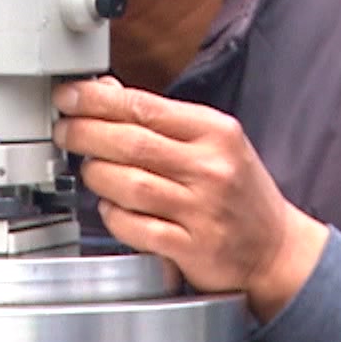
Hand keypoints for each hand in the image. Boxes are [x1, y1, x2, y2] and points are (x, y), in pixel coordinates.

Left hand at [53, 76, 327, 319]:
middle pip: (131, 143)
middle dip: (85, 133)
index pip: (145, 107)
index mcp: (216, 132)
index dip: (96, 101)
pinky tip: (110, 206)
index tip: (68, 98)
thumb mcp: (213, 142)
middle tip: (64, 132)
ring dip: (96, 175)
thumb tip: (105, 92)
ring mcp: (202, 211)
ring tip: (88, 170)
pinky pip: (136, 227)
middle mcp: (211, 169)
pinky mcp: (192, 248)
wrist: (276, 249)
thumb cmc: (238, 191)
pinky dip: (113, 215)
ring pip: (129, 184)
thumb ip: (161, 119)